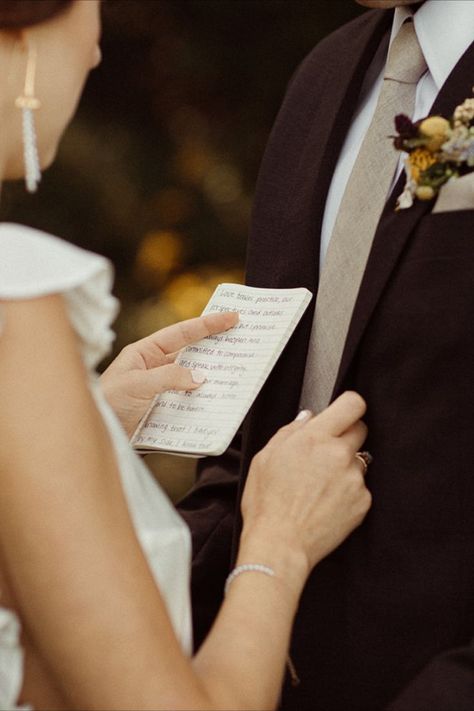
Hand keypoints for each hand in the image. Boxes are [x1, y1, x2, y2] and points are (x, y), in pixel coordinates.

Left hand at [100, 312, 237, 435]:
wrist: (94, 436)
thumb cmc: (106, 404)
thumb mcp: (136, 385)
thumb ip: (168, 378)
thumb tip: (200, 378)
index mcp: (145, 354)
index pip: (181, 333)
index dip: (207, 324)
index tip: (232, 317)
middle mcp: (155, 369)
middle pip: (191, 355)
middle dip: (215, 350)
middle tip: (243, 342)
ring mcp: (161, 391)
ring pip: (193, 381)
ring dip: (211, 382)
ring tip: (235, 378)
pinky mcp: (163, 412)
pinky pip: (188, 405)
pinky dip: (202, 406)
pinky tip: (216, 408)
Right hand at [240, 392, 370, 590]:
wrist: (280, 543)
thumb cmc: (267, 503)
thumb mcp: (265, 458)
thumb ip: (290, 432)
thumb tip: (308, 418)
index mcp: (314, 438)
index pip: (352, 405)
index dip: (349, 406)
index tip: (344, 413)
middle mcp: (339, 454)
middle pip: (360, 429)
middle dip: (346, 436)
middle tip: (326, 453)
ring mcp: (354, 478)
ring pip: (359, 461)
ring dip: (345, 466)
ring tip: (320, 486)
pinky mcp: (362, 502)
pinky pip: (360, 487)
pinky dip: (347, 492)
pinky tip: (326, 503)